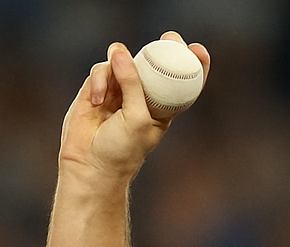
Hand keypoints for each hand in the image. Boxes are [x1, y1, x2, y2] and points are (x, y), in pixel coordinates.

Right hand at [58, 31, 210, 187]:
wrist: (91, 164)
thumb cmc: (122, 149)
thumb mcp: (137, 119)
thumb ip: (133, 85)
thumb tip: (122, 53)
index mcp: (163, 108)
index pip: (182, 82)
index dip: (192, 65)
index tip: (198, 50)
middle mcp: (143, 96)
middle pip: (155, 63)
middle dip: (162, 49)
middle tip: (168, 39)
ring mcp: (120, 90)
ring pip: (124, 61)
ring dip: (119, 68)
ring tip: (110, 89)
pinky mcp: (98, 88)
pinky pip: (102, 69)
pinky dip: (99, 79)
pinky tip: (97, 99)